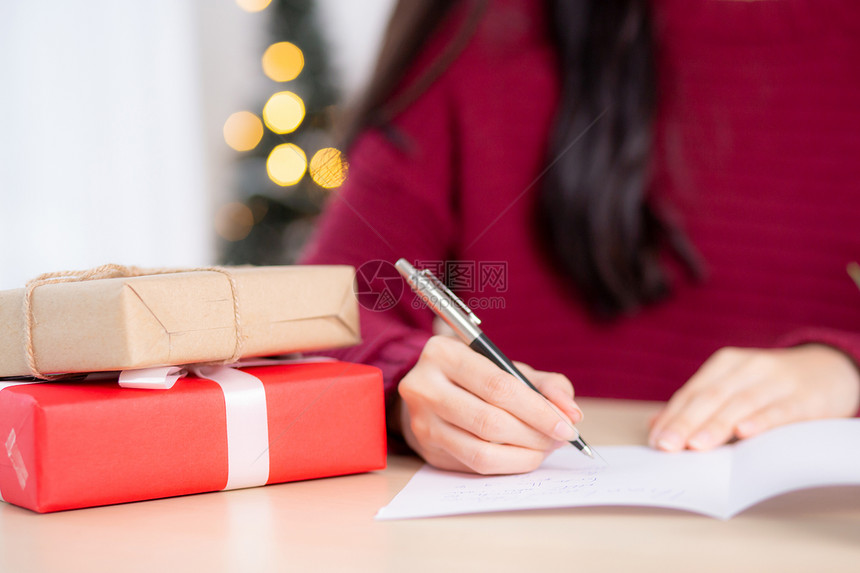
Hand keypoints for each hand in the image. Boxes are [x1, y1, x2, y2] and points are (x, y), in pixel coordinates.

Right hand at [396, 335, 582, 473]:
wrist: (429, 391)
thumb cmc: (475, 376)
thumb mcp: (507, 366)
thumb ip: (544, 383)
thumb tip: (570, 413)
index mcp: (443, 353)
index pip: (498, 386)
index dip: (537, 410)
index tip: (567, 426)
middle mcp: (423, 387)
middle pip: (489, 421)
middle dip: (534, 435)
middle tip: (559, 439)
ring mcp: (421, 422)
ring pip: (481, 451)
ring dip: (524, 455)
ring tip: (545, 448)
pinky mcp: (427, 449)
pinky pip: (475, 465)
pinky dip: (508, 464)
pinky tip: (524, 455)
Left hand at [648, 345, 859, 451]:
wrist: (830, 369)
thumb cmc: (771, 385)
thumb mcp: (734, 387)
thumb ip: (697, 406)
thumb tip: (654, 427)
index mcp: (726, 364)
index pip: (693, 392)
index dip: (673, 416)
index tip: (656, 441)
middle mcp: (748, 367)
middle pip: (711, 396)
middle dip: (686, 422)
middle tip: (668, 446)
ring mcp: (777, 381)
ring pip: (741, 403)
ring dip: (717, 425)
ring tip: (697, 446)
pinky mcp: (805, 397)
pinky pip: (780, 410)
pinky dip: (761, 420)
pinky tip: (744, 433)